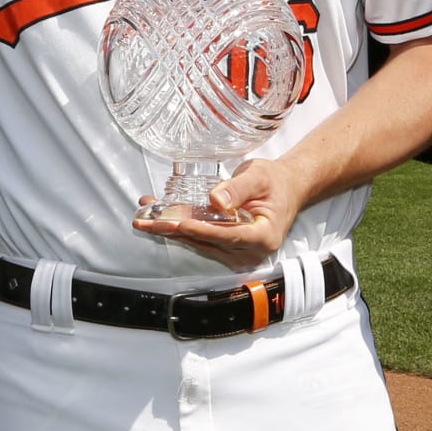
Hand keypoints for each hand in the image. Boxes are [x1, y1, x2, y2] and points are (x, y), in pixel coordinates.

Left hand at [132, 158, 297, 270]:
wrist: (286, 190)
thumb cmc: (276, 183)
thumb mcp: (259, 176)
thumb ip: (238, 188)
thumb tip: (216, 200)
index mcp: (264, 237)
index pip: (229, 236)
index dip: (203, 230)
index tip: (182, 223)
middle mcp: (250, 252)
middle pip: (207, 243)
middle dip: (174, 230)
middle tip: (146, 220)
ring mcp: (237, 254)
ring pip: (198, 243)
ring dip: (170, 229)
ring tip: (144, 216)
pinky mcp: (226, 250)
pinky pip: (199, 240)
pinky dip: (178, 228)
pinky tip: (157, 217)